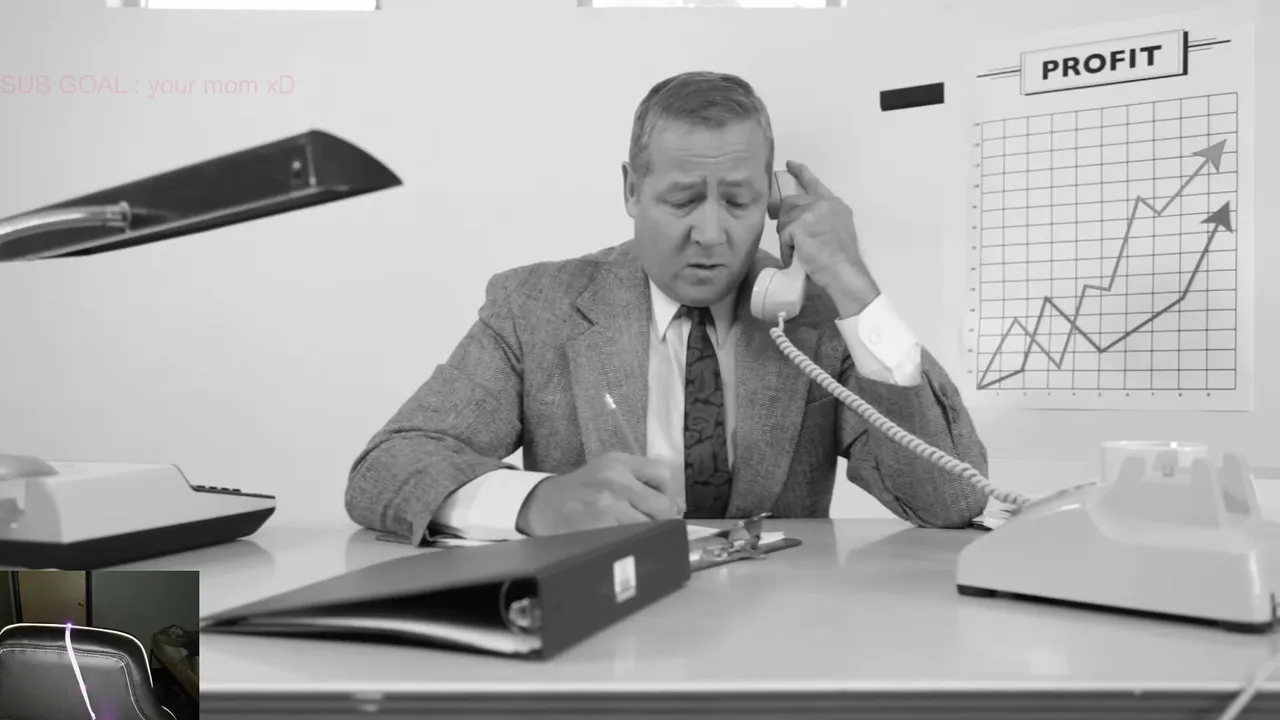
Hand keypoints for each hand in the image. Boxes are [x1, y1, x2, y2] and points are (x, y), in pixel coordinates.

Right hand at [515, 451, 684, 535]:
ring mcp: (608, 507)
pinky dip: (634, 545)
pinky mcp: (600, 530)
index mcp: (619, 463)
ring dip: (649, 535)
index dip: (667, 494)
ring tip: (636, 536)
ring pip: (651, 527)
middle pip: (663, 506)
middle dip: (663, 520)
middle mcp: (616, 481)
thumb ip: (640, 481)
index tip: (660, 506)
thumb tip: (677, 507)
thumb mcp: (608, 471)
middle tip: (652, 527)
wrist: (541, 505)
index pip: (663, 474)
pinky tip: (624, 543)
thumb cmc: (580, 491)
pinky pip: (633, 540)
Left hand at [776, 159, 880, 316]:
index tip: (790, 164)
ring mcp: (812, 212)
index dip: (801, 173)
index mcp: (834, 204)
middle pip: (791, 203)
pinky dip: (787, 250)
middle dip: (787, 221)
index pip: (814, 184)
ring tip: (799, 253)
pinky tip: (796, 258)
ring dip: (787, 238)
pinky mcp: (800, 225)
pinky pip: (783, 237)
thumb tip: (802, 223)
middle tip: (790, 238)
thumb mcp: (836, 231)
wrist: (844, 272)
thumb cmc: (842, 260)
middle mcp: (824, 204)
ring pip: (785, 219)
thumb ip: (821, 220)